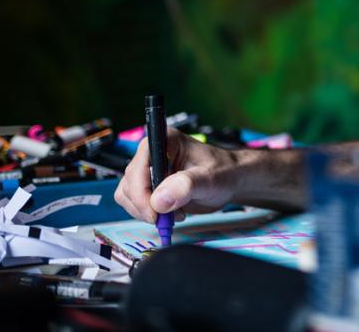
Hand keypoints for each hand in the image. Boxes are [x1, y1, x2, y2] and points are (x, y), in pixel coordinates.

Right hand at [114, 127, 242, 223]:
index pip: (138, 166)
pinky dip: (149, 214)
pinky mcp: (149, 186)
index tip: (154, 212)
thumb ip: (186, 185)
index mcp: (164, 140)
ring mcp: (149, 170)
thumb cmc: (224, 172)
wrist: (230, 180)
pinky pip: (134, 204)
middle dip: (144, 205)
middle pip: (130, 183)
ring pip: (128, 195)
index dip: (141, 191)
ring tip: (174, 213)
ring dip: (146, 211)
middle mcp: (152, 153)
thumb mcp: (210, 178)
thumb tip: (158, 200)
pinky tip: (171, 213)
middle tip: (166, 218)